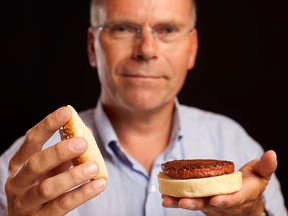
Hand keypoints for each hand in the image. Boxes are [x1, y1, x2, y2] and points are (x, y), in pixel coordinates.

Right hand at [5, 107, 105, 215]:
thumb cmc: (42, 185)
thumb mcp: (49, 167)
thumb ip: (63, 152)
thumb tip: (85, 131)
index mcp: (19, 163)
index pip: (31, 140)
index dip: (47, 125)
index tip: (66, 111)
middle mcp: (18, 182)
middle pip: (36, 163)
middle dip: (59, 151)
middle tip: (82, 142)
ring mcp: (26, 203)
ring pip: (48, 188)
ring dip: (73, 176)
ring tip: (93, 166)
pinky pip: (62, 205)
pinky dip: (82, 194)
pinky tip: (99, 184)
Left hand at [161, 150, 276, 215]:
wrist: (243, 204)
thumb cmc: (251, 185)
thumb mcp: (260, 175)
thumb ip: (265, 166)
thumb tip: (272, 153)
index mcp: (239, 196)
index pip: (233, 199)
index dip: (225, 200)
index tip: (216, 200)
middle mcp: (222, 203)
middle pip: (208, 204)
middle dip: (196, 203)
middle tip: (183, 202)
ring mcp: (210, 204)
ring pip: (195, 204)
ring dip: (180, 202)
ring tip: (166, 200)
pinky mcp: (200, 201)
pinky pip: (187, 200)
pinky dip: (176, 199)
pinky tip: (164, 197)